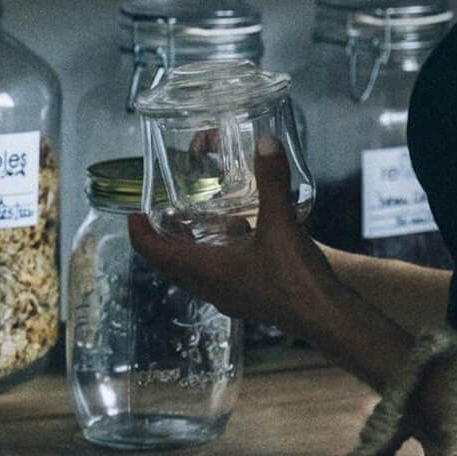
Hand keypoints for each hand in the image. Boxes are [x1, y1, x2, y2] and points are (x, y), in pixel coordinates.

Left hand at [129, 136, 344, 342]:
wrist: (323, 314)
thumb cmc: (294, 275)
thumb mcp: (282, 223)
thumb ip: (272, 181)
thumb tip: (266, 141)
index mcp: (207, 270)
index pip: (156, 253)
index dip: (139, 233)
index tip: (133, 212)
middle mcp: (210, 286)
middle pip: (170, 264)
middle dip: (161, 238)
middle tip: (160, 211)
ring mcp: (229, 296)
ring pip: (192, 272)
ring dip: (185, 248)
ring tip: (192, 220)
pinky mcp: (248, 297)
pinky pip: (215, 275)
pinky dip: (211, 255)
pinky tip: (235, 237)